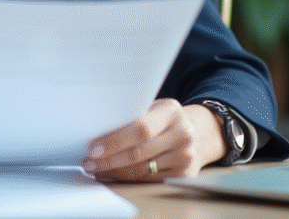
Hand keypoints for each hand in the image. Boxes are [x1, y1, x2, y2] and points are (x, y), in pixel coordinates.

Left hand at [81, 99, 225, 180]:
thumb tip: (97, 127)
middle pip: (139, 152)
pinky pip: (148, 180)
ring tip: (96, 168)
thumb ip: (133, 115)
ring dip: (114, 170)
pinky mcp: (184, 174)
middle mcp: (183, 134)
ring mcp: (185, 156)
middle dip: (109, 159)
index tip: (94, 147)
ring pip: (141, 169)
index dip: (115, 140)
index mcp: (172, 111)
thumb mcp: (155, 108)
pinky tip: (113, 173)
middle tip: (89, 161)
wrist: (198, 133)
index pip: (141, 129)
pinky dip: (127, 178)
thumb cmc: (165, 119)